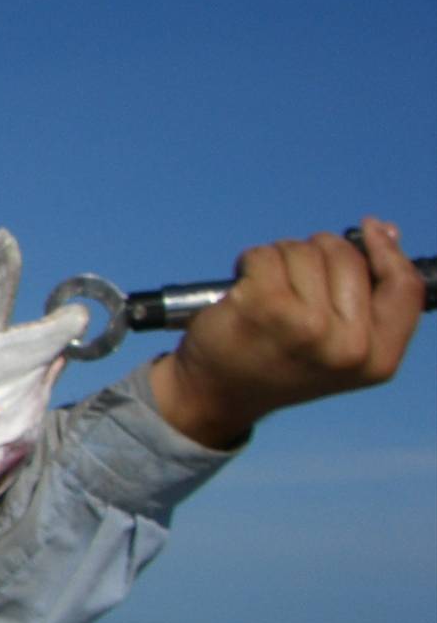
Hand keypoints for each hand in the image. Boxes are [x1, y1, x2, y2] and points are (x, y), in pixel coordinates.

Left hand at [149, 216, 422, 449]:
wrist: (217, 393)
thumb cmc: (278, 359)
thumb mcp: (338, 343)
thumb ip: (368, 296)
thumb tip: (385, 231)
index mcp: (377, 359)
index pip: (406, 288)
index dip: (389, 251)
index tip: (371, 229)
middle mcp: (349, 347)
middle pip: (348, 257)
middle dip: (317, 254)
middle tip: (291, 284)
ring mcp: (307, 326)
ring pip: (304, 251)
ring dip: (281, 259)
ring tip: (266, 293)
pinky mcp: (264, 307)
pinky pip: (267, 254)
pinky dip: (251, 261)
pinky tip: (243, 289)